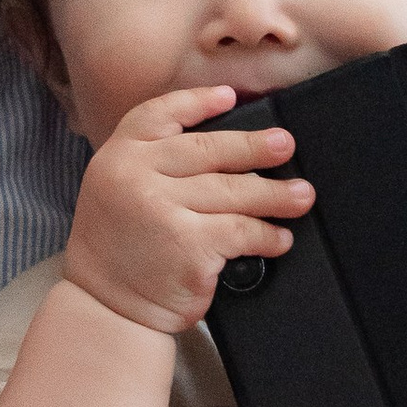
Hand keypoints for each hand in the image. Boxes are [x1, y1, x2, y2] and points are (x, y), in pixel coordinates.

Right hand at [61, 85, 313, 334]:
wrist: (105, 309)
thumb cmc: (119, 252)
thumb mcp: (115, 192)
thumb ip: (153, 166)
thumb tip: (225, 149)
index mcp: (118, 156)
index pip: (159, 114)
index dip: (198, 102)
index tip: (231, 97)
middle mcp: (136, 177)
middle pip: (208, 151)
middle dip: (254, 147)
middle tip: (286, 145)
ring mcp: (162, 210)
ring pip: (233, 191)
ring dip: (274, 194)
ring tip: (301, 195)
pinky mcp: (189, 246)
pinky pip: (241, 231)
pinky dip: (266, 235)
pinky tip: (279, 239)